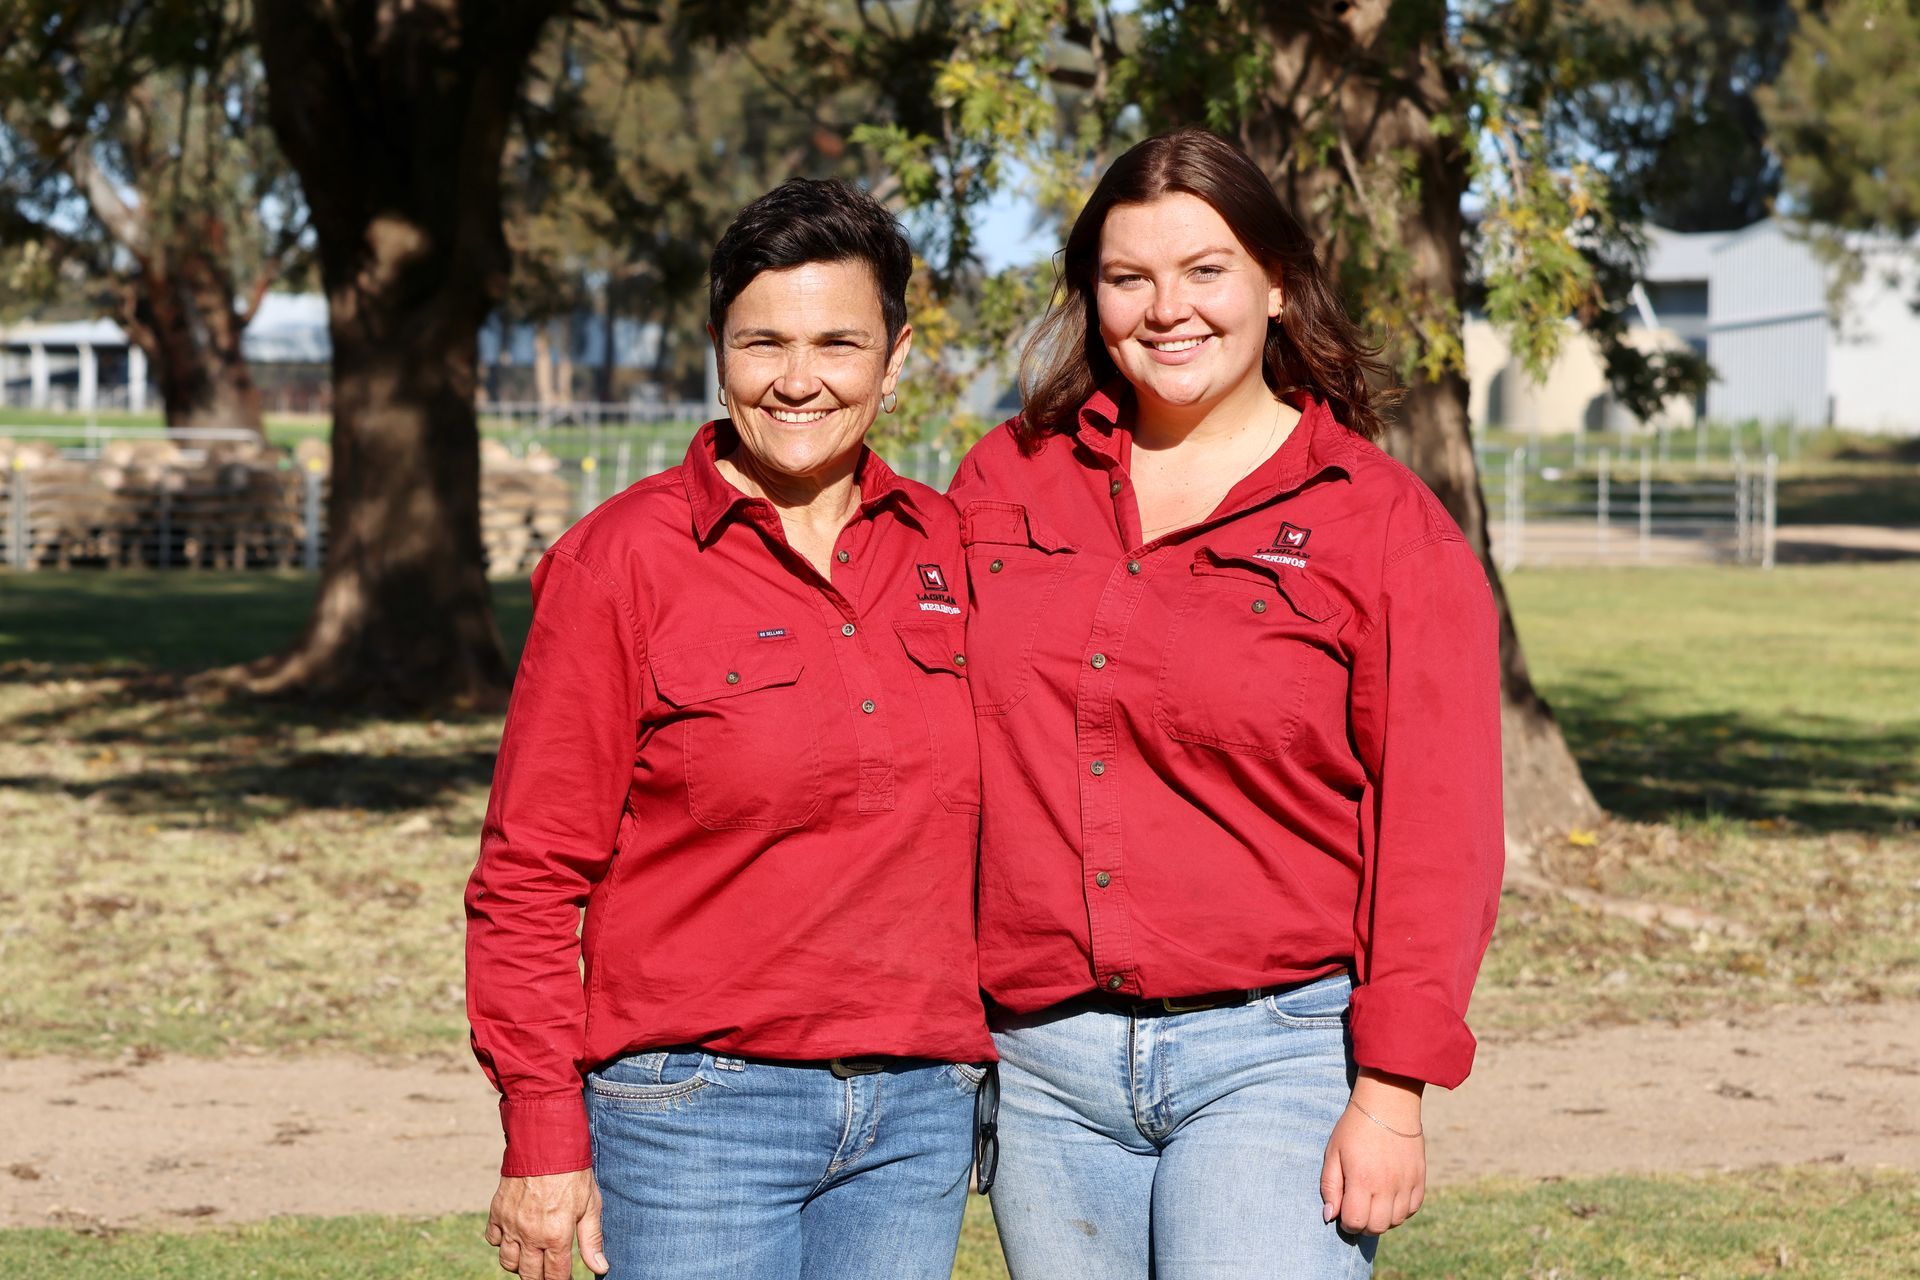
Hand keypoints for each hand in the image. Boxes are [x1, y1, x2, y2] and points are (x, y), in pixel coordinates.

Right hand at [484, 1170, 608, 1277]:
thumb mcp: (590, 1205)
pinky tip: (514, 1236)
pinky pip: (493, 1240)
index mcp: (556, 1235)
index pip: (555, 1276)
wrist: (546, 1143)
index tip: (564, 1278)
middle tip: (548, 1269)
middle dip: (540, 1277)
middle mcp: (530, 1234)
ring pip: (508, 1262)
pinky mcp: (497, 1212)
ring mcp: (511, 1224)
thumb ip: (592, 1240)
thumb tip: (600, 1268)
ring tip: (532, 1255)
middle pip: (529, 1274)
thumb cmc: (573, 1173)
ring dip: (520, 1264)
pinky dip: (501, 1243)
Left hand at [1318, 1068, 1425, 1236]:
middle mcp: (1387, 1185)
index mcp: (1362, 1179)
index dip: (1347, 1223)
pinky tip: (1389, 1198)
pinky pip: (1412, 1209)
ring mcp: (1406, 1183)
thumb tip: (1330, 1216)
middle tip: (1357, 1209)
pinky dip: (1400, 1210)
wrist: (1388, 1103)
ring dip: (1382, 1219)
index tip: (1343, 1212)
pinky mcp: (1419, 1178)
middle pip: (1377, 1227)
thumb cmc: (1354, 1127)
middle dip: (1363, 1225)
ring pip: (1396, 1221)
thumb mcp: (1333, 1152)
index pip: (1356, 1221)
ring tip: (1372, 1202)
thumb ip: (1330, 1186)